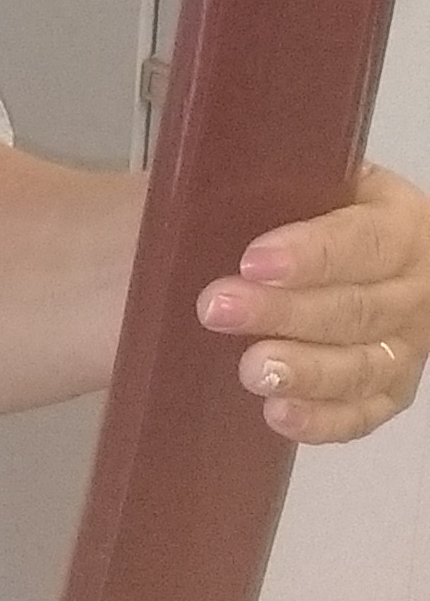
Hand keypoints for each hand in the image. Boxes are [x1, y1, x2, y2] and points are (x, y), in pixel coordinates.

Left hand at [197, 162, 429, 441]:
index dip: (313, 253)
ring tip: (250, 370)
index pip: (364, 238)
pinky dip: (323, 418)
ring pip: (364, 365)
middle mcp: (413, 282)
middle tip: (217, 310)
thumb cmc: (267, 209)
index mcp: (395, 217)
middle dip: (286, 312)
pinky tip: (278, 414)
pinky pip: (363, 413)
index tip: (252, 263)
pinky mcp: (387, 390)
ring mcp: (405, 342)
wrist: (270, 254)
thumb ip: (252, 187)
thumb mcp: (271, 181)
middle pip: (359, 306)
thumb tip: (192, 198)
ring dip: (306, 370)